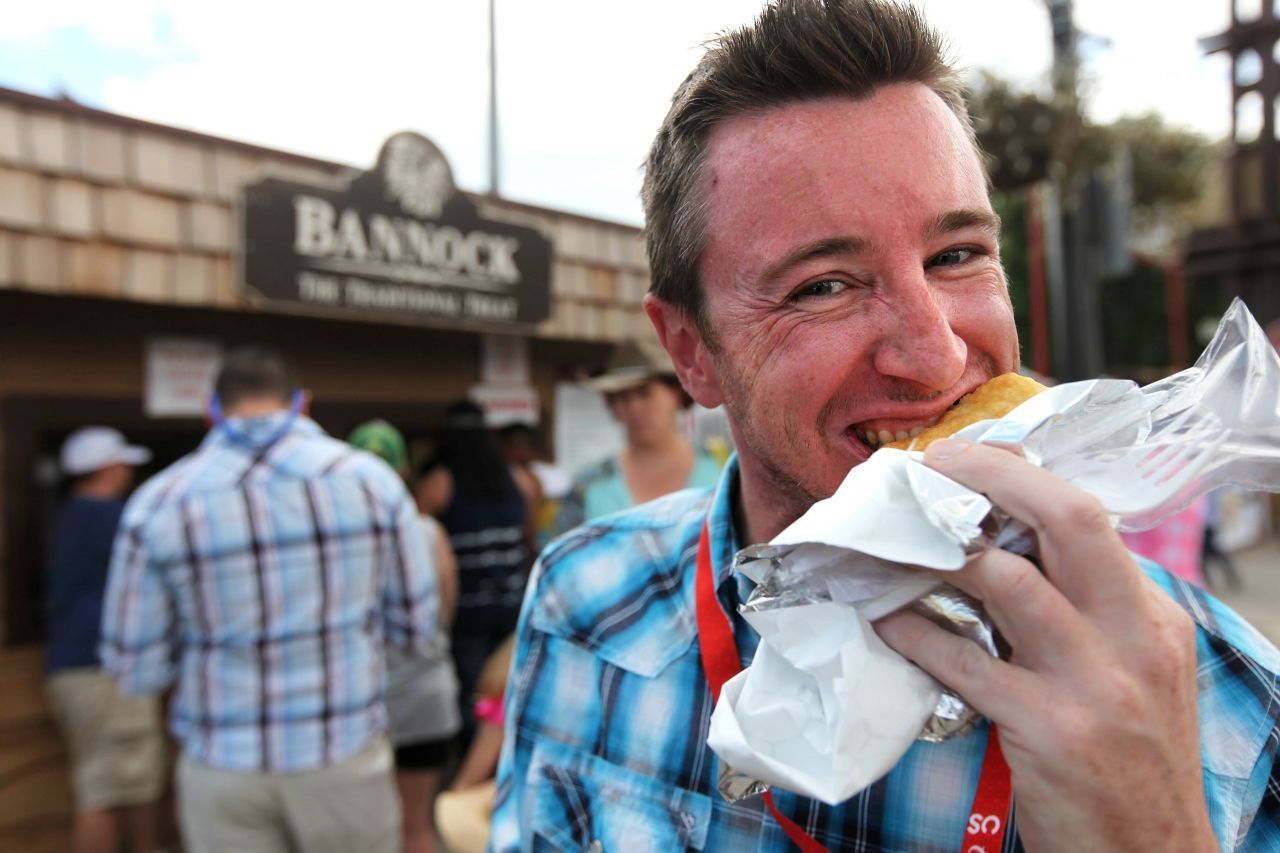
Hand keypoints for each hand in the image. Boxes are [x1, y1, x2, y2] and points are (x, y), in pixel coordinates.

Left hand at [874, 439, 1215, 852]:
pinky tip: (884, 618)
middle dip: (991, 477)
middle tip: (930, 466)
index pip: (1088, 517)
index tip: (964, 459)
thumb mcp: (1133, 674)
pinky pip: (964, 663)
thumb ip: (1086, 614)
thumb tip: (1000, 555)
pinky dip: (914, 633)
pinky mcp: (1050, 731)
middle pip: (1067, 519)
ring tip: (892, 540)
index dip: (1017, 478)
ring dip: (938, 551)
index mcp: (1151, 616)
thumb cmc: (1130, 762)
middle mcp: (1133, 637)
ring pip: (1008, 580)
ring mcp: (1094, 683)